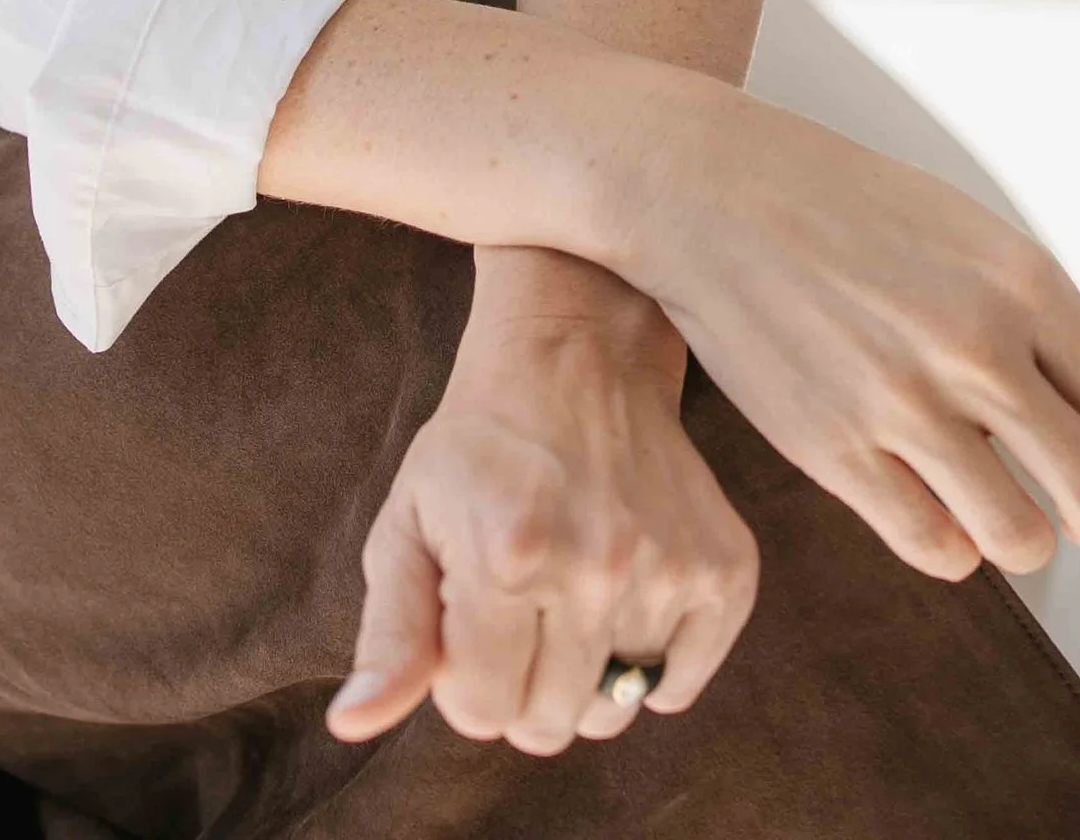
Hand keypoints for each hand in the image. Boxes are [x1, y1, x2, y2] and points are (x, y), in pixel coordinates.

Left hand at [326, 246, 758, 754]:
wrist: (577, 354)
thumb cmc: (479, 446)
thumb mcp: (408, 523)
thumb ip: (389, 633)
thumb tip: (355, 724)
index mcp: (508, 558)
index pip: (482, 713)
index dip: (465, 676)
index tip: (469, 617)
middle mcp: (597, 567)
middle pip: (550, 725)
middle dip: (521, 684)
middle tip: (518, 608)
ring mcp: (668, 567)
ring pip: (614, 708)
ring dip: (584, 672)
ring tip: (569, 595)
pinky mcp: (724, 565)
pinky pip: (681, 679)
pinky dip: (654, 664)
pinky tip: (625, 601)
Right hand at [609, 81, 1079, 586]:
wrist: (712, 190)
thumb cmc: (845, 204)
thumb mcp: (965, 231)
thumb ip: (1048, 312)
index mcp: (1022, 282)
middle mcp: (975, 345)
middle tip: (1067, 505)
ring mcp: (903, 403)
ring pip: (1021, 541)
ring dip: (1019, 538)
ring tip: (996, 508)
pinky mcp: (835, 450)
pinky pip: (936, 549)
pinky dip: (949, 544)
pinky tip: (930, 502)